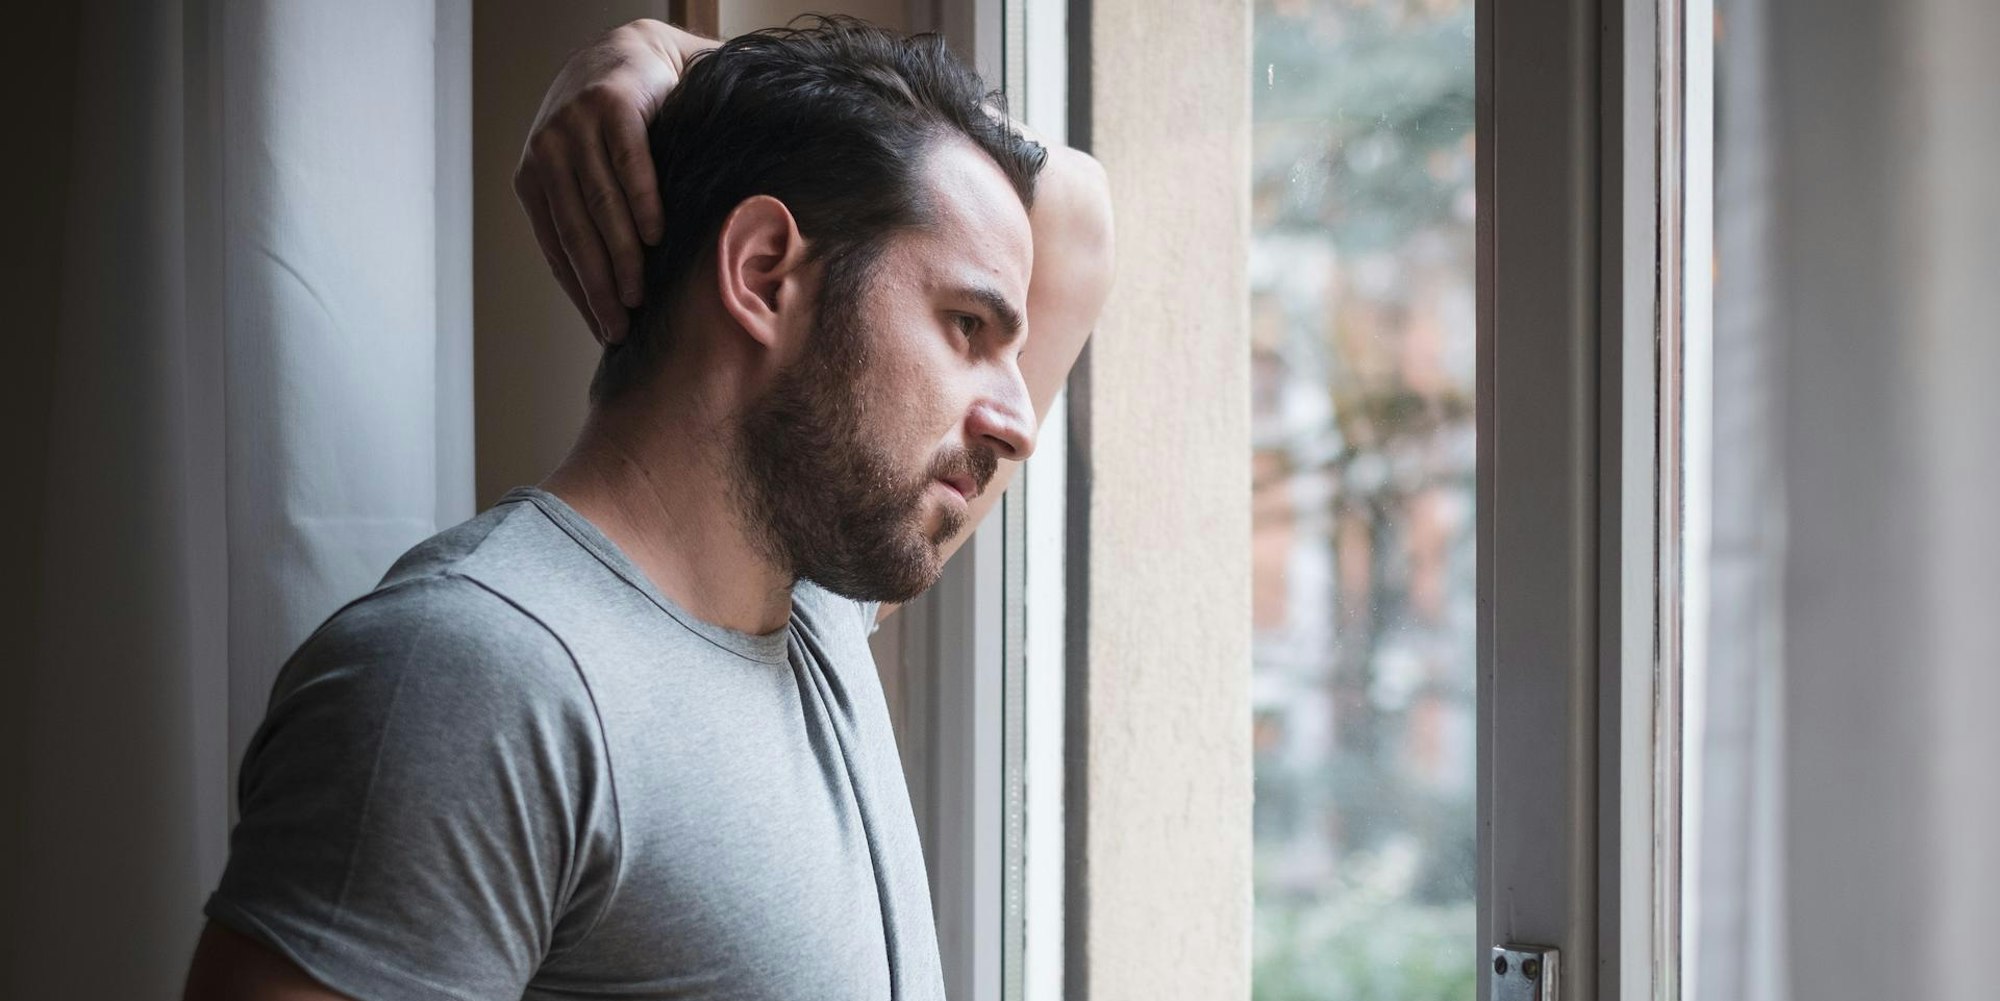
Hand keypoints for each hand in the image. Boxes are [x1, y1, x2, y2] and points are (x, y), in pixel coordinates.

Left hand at [513, 20, 713, 341]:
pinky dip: (642, 203)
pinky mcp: (613, 107)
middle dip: (599, 286)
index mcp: (533, 178)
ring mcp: (577, 128)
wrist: (629, 54)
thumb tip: (605, 291)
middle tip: (620, 326)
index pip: (555, 249)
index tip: (604, 330)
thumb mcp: (581, 168)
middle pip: (576, 233)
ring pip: (601, 205)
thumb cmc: (609, 126)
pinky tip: (656, 235)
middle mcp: (547, 153)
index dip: (580, 293)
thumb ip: (583, 215)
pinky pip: (629, 165)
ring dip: (622, 255)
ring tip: (640, 294)